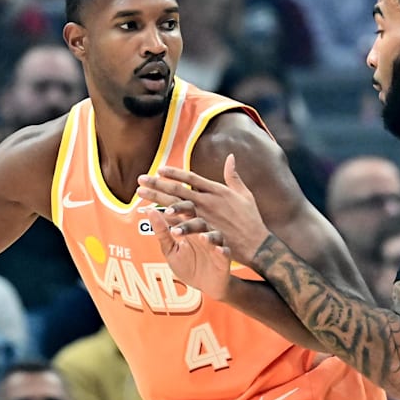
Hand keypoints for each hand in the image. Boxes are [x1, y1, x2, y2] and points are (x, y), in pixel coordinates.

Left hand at [137, 154, 270, 267]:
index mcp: (216, 190)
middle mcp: (210, 201)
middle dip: (158, 185)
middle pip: (180, 190)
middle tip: (140, 181)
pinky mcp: (212, 232)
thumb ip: (233, 176)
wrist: (259, 243)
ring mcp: (210, 217)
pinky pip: (194, 229)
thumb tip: (231, 157)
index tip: (158, 169)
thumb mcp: (244, 194)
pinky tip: (170, 229)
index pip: (191, 177)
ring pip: (184, 208)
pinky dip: (183, 227)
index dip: (174, 173)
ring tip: (149, 203)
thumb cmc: (251, 219)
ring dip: (166, 205)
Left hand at [143, 205, 231, 299]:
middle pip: (199, 221)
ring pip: (214, 235)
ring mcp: (214, 244)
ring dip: (208, 236)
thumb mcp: (170, 249)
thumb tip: (150, 211)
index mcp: (189, 228)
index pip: (184, 213)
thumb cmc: (187, 264)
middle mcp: (203, 233)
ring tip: (201, 237)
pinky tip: (218, 250)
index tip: (166, 211)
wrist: (204, 285)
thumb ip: (161, 231)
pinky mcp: (223, 257)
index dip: (176, 209)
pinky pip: (225, 251)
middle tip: (178, 228)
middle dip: (189, 222)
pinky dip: (222, 250)